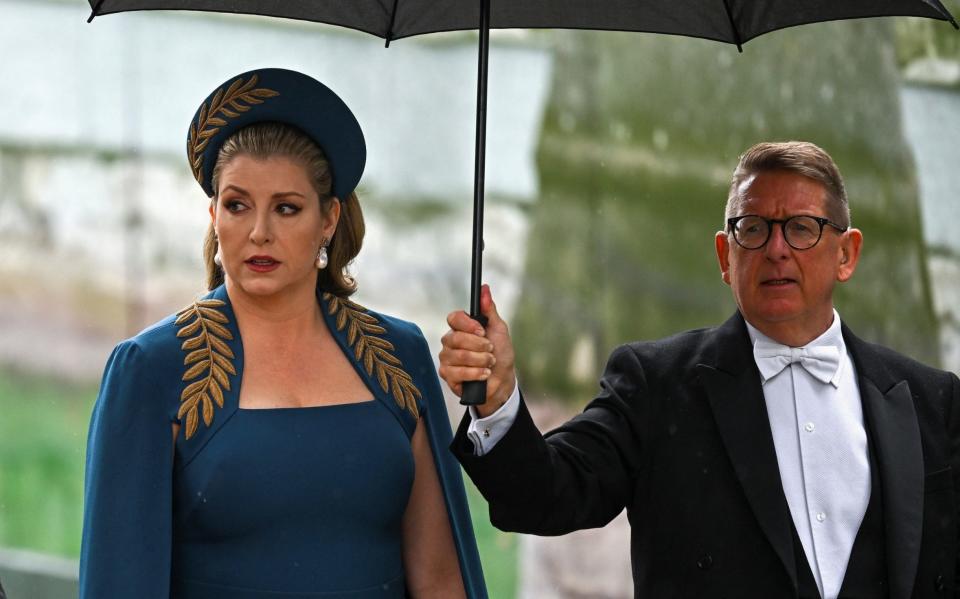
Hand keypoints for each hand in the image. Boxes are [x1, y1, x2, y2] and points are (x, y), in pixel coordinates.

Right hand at [439, 284, 515, 417]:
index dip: (468, 325)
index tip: (482, 331)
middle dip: (479, 347)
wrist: (502, 380)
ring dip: (480, 361)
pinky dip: (475, 373)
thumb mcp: (498, 329)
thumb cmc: (500, 353)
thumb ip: (489, 309)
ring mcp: (446, 358)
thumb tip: (485, 288)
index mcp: (460, 328)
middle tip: (490, 351)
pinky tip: (483, 374)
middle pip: (456, 338)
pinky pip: (457, 372)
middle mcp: (450, 341)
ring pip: (458, 356)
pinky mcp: (446, 375)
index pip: (453, 318)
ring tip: (489, 364)